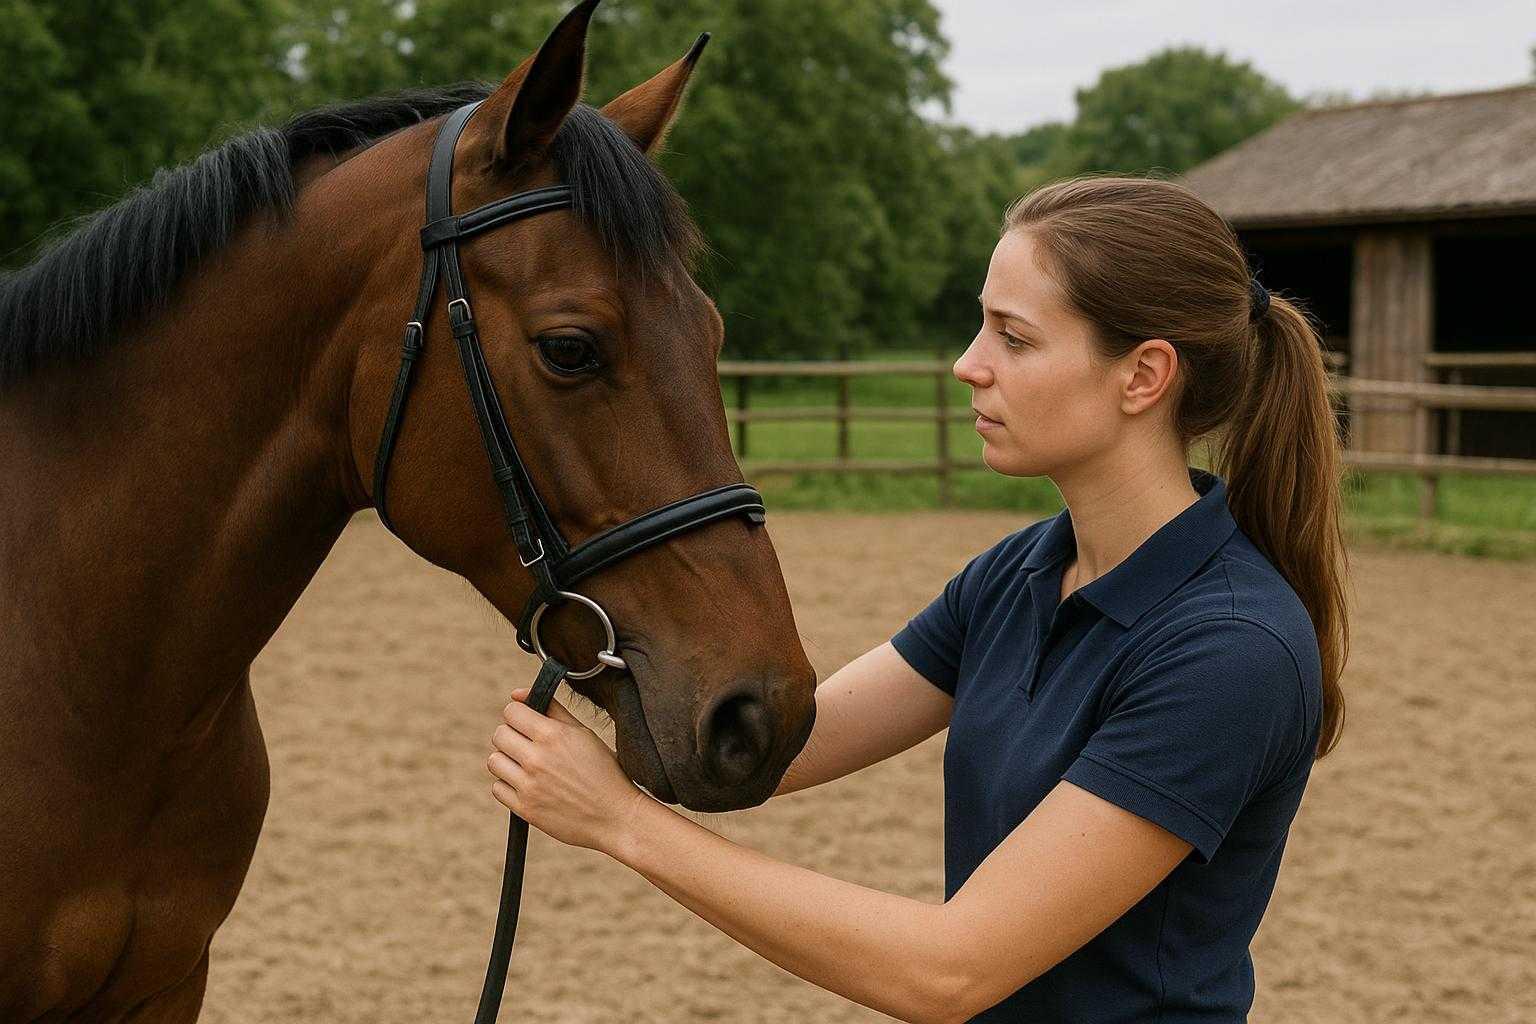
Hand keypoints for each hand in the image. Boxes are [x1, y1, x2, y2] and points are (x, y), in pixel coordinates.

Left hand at [487, 686, 647, 854]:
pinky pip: (497, 788)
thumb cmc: (604, 773)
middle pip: (499, 734)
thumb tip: (517, 694)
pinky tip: (529, 785)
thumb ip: (551, 709)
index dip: (518, 715)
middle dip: (512, 736)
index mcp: (553, 735)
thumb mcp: (584, 734)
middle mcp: (537, 758)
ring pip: (494, 760)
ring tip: (528, 766)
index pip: (511, 712)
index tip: (527, 723)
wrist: (615, 817)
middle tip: (528, 745)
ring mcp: (529, 785)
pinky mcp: (524, 808)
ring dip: (508, 760)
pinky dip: (509, 785)